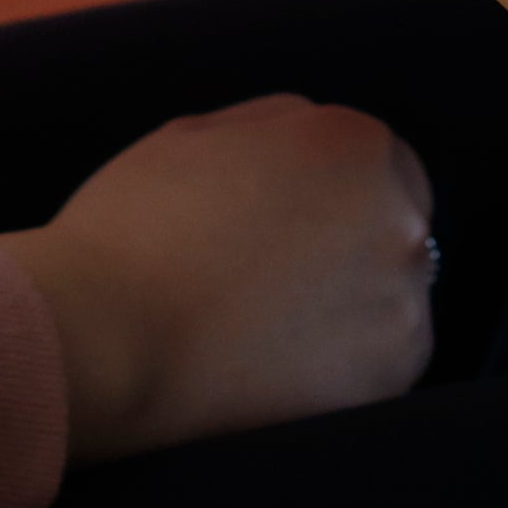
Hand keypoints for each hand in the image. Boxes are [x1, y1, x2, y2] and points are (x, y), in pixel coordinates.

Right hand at [0, 97, 434, 461]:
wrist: (105, 344)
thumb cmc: (134, 232)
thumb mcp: (197, 134)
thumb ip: (277, 127)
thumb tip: (312, 141)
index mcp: (352, 143)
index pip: (379, 158)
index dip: (332, 189)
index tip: (291, 222)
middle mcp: (398, 219)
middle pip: (395, 222)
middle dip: (351, 242)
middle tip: (276, 275)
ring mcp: (402, 304)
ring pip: (394, 293)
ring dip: (352, 303)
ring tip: (271, 324)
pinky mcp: (389, 379)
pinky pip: (384, 358)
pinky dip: (348, 362)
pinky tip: (283, 362)